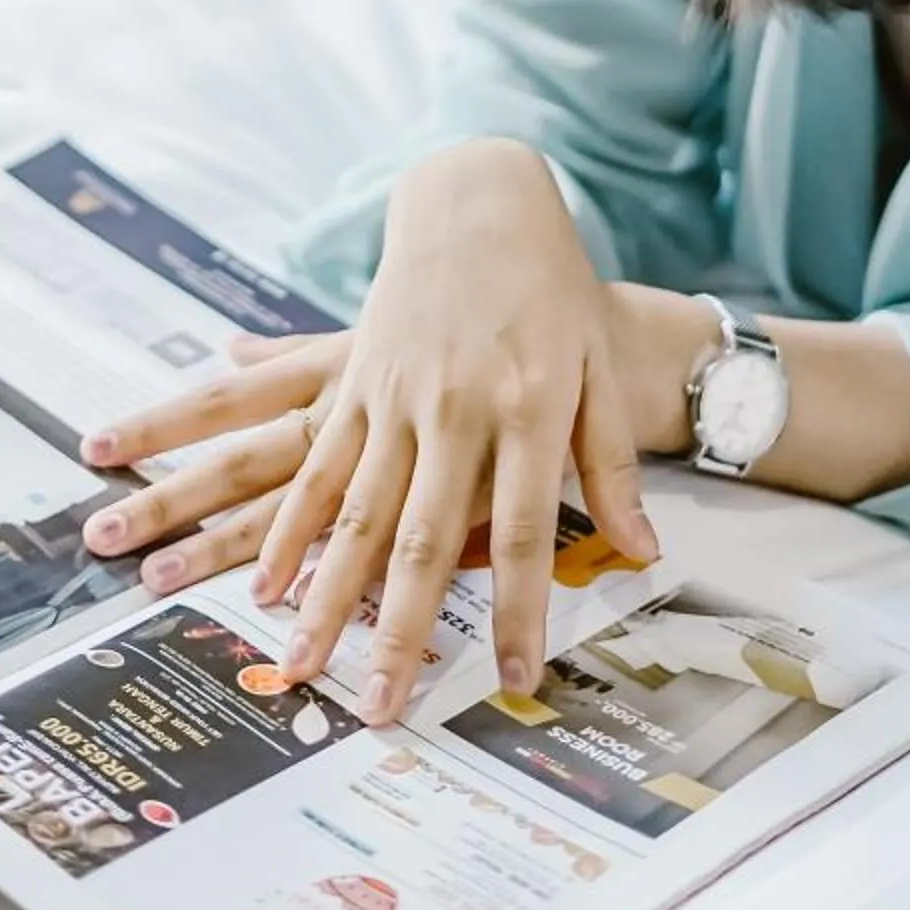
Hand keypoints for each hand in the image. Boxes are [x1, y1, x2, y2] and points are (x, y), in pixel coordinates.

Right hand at [77, 140, 661, 720]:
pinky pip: (316, 467)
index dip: (524, 610)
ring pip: (355, 514)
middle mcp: (455, 410)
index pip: (527, 530)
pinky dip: (287, 528)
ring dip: (326, 597)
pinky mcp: (354, 383)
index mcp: (526, 409)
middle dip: (402, 632)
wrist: (476, 201)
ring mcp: (394, 397)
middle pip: (425, 540)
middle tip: (380, 709)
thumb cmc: (550, 288)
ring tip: (301, 665)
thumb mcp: (597, 367)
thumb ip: (611, 464)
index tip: (517, 681)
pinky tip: (266, 583)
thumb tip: (642, 553)